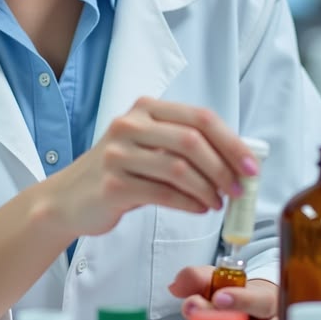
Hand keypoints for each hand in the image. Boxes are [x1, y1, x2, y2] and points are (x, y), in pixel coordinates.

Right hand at [42, 100, 257, 241]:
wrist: (69, 199)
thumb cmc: (119, 172)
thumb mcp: (148, 146)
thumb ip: (183, 145)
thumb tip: (237, 162)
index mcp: (145, 109)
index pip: (199, 117)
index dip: (231, 142)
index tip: (251, 167)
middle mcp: (130, 125)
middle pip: (191, 140)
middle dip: (224, 168)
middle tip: (239, 190)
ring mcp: (118, 154)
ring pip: (179, 168)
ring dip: (208, 189)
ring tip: (218, 203)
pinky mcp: (113, 184)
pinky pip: (163, 193)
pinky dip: (189, 203)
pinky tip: (199, 209)